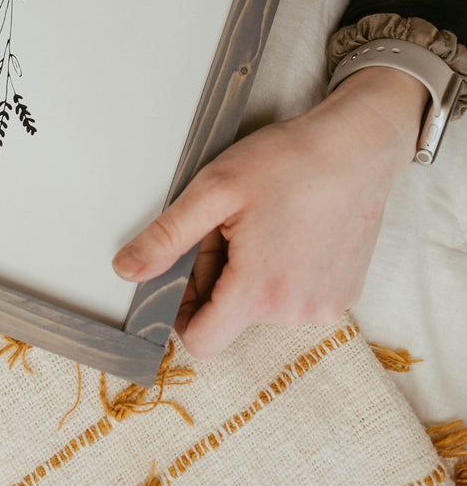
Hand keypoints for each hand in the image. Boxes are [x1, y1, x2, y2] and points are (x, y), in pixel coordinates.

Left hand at [113, 67, 425, 358]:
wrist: (359, 145)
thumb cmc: (288, 160)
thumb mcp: (214, 190)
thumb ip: (167, 237)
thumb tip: (126, 270)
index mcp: (257, 291)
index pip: (200, 341)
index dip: (182, 312)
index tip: (185, 273)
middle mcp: (295, 311)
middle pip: (231, 318)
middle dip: (219, 280)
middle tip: (230, 228)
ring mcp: (325, 306)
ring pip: (264, 308)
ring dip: (252, 277)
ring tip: (265, 225)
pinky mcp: (345, 295)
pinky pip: (297, 300)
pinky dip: (286, 274)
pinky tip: (293, 233)